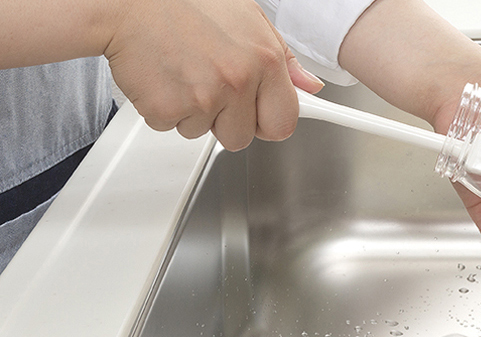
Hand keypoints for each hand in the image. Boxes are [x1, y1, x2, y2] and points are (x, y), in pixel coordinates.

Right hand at [104, 0, 323, 149]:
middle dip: (229, 121)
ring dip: (195, 113)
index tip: (266, 119)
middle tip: (213, 87)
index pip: (284, 121)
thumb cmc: (186, 4)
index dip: (270, 122)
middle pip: (243, 137)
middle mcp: (237, 80)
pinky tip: (166, 78)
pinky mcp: (166, 109)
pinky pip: (172, 128)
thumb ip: (284, 59)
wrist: (128, 1)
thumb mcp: (249, 19)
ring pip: (205, 133)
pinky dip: (166, 109)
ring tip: (186, 73)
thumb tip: (309, 86)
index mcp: (264, 60)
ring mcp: (202, 98)